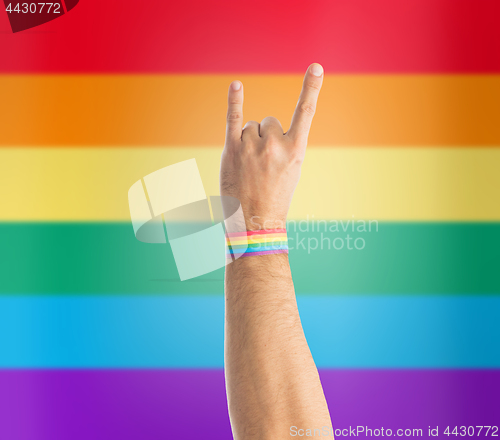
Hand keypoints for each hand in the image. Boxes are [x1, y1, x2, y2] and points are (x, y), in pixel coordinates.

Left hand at [220, 63, 323, 230]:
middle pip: (269, 122)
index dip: (311, 88)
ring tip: (249, 167)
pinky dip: (234, 101)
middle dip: (265, 138)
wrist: (255, 221)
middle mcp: (275, 145)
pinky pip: (233, 119)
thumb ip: (285, 145)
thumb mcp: (292, 170)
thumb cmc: (275, 196)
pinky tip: (237, 86)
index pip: (305, 112)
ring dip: (248, 141)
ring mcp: (253, 146)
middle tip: (263, 166)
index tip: (316, 67)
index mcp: (296, 150)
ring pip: (250, 127)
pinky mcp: (233, 150)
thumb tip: (264, 125)